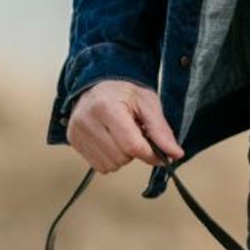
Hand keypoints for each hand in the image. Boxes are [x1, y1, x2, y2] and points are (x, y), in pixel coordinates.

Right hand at [67, 78, 181, 174]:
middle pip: (122, 157)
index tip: (160, 154)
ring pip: (111, 165)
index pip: (132, 145)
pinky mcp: (73, 141)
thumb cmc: (124, 92)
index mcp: (106, 107)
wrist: (98, 84)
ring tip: (120, 135)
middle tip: (134, 133)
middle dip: (134, 151)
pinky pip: (100, 166)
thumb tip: (175, 154)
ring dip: (122, 156)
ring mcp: (77, 132)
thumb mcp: (147, 103)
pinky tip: (110, 140)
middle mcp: (87, 120)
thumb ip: (161, 130)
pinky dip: (110, 158)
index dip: (151, 154)